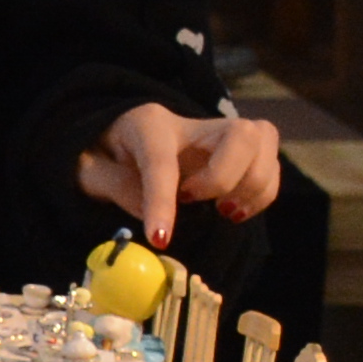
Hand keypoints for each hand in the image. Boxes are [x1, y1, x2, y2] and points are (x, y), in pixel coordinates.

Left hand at [79, 103, 281, 246]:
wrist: (122, 140)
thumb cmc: (108, 156)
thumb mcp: (91, 169)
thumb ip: (113, 186)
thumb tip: (154, 215)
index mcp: (149, 124)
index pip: (162, 159)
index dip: (161, 201)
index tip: (160, 238)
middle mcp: (193, 123)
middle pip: (240, 133)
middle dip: (226, 177)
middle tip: (196, 202)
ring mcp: (222, 134)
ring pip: (264, 141)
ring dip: (251, 186)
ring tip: (221, 211)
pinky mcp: (242, 153)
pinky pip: (271, 166)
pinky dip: (261, 195)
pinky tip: (232, 210)